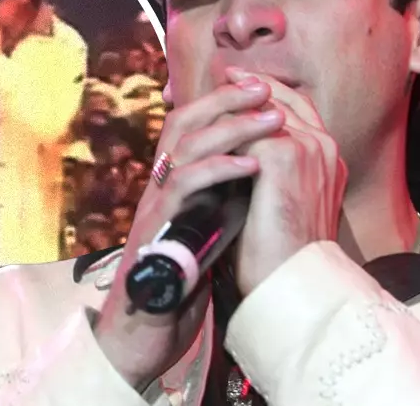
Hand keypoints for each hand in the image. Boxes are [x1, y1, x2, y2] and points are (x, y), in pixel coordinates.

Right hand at [92, 77, 282, 390]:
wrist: (149, 332)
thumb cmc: (182, 281)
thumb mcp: (213, 226)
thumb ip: (228, 195)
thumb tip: (263, 165)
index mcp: (174, 181)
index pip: (192, 124)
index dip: (223, 101)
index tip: (262, 87)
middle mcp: (159, 185)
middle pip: (182, 121)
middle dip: (224, 100)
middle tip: (263, 88)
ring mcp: (155, 205)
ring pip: (182, 146)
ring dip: (229, 127)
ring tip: (270, 120)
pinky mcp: (157, 229)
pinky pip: (183, 187)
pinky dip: (219, 170)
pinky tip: (251, 166)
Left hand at [226, 67, 346, 296]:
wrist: (291, 279)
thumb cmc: (283, 252)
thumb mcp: (284, 200)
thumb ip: (274, 171)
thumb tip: (244, 151)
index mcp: (329, 156)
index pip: (298, 107)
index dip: (268, 92)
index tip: (240, 82)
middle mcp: (324, 146)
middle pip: (282, 98)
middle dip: (249, 86)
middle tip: (222, 76)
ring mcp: (307, 148)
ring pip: (262, 110)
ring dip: (232, 103)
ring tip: (206, 96)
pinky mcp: (284, 157)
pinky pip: (244, 129)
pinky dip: (222, 129)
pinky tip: (202, 126)